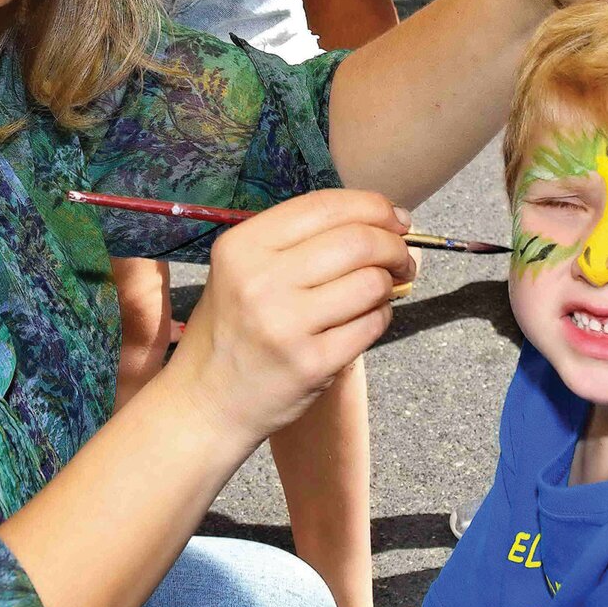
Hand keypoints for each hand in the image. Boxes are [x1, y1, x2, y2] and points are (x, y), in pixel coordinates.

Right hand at [169, 190, 414, 447]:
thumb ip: (300, 241)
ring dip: (389, 284)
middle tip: (402, 258)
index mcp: (243, 245)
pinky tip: (365, 319)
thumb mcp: (242, 269)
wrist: (206, 400)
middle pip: (357, 241)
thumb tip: (384, 220)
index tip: (395, 219)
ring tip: (381, 291)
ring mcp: (285, 324)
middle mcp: (260, 280)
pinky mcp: (311, 363)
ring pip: (371, 283)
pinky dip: (380, 317)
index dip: (373, 206)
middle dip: (393, 246)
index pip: (325, 206)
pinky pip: (371, 325)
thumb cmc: (233, 328)